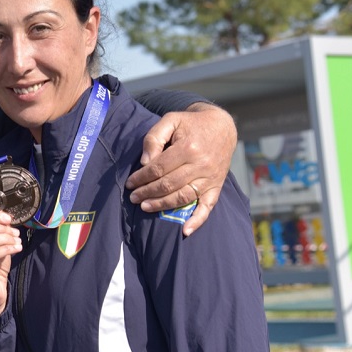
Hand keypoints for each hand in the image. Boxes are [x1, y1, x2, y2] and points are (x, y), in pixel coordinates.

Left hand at [126, 102, 236, 235]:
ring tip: (145, 207)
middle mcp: (201, 164)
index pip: (158, 169)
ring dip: (162, 205)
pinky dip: (197, 220)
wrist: (221, 126)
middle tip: (133, 197)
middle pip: (169, 184)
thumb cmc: (190, 124)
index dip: (141, 177)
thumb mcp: (170, 120)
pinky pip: (208, 206)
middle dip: (147, 192)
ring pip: (183, 197)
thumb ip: (154, 138)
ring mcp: (210, 177)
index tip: (129, 183)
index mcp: (188, 148)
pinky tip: (185, 231)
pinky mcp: (217, 185)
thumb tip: (145, 162)